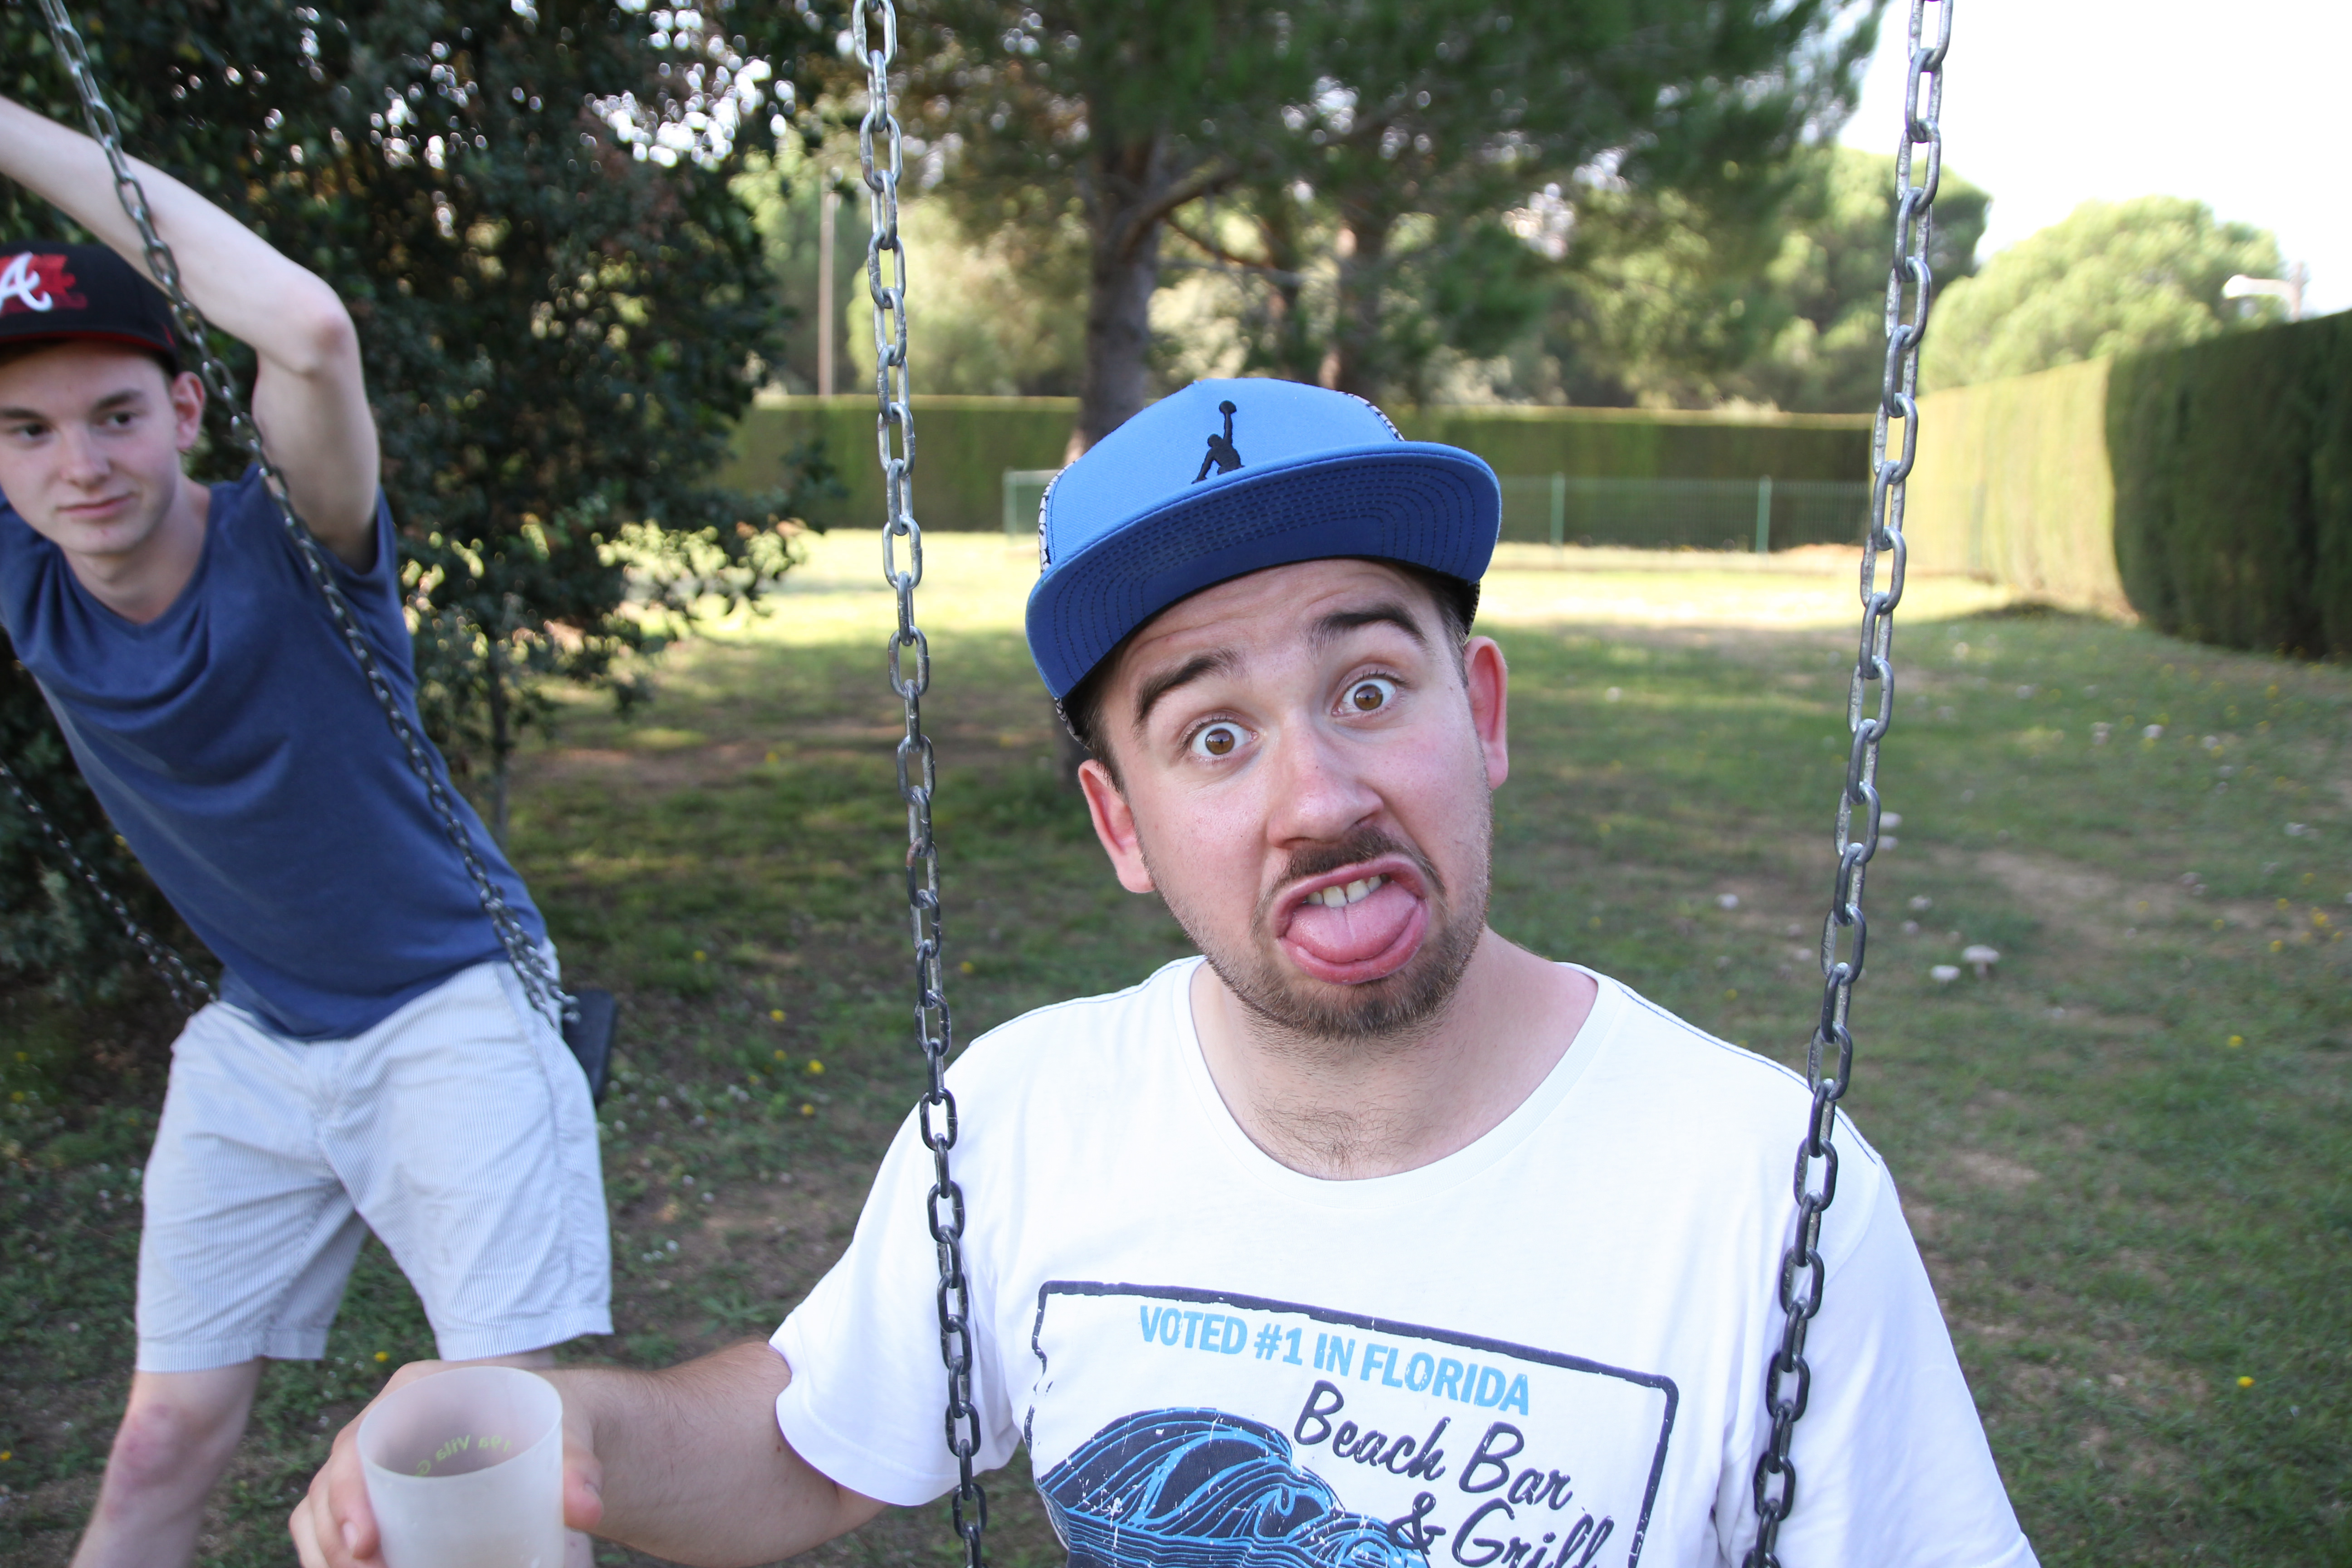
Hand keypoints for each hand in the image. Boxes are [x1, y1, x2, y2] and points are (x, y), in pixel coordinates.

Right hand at [288, 1360, 605, 1566]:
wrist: (558, 1430)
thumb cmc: (554, 1420)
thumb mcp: (566, 1435)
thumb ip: (576, 1468)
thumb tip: (588, 1509)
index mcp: (415, 1391)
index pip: (360, 1441)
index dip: (347, 1493)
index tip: (365, 1544)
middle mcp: (382, 1423)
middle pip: (330, 1484)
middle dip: (333, 1539)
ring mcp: (373, 1461)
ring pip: (317, 1511)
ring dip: (326, 1554)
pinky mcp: (376, 1495)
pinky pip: (330, 1527)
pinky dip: (330, 1556)